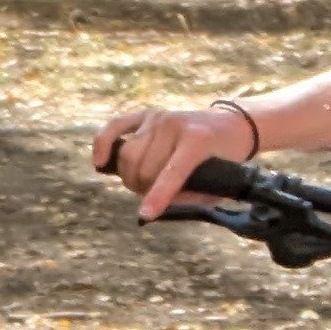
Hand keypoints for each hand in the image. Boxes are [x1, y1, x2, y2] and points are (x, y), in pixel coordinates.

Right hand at [93, 99, 250, 218]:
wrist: (231, 124)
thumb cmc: (224, 158)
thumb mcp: (218, 182)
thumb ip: (190, 198)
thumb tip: (158, 208)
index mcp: (198, 140)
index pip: (173, 172)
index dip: (158, 196)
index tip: (146, 215)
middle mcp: (174, 125)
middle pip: (143, 167)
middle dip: (144, 189)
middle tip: (153, 196)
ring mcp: (158, 118)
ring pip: (127, 155)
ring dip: (130, 176)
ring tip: (143, 183)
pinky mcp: (146, 115)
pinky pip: (115, 126)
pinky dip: (102, 143)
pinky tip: (99, 162)